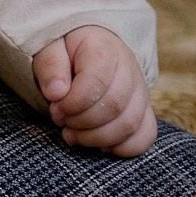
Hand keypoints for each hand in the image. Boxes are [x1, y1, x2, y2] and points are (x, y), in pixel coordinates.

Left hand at [32, 26, 156, 156]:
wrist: (87, 48)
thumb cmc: (66, 51)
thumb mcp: (50, 49)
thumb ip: (51, 66)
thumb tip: (56, 92)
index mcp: (105, 50)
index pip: (98, 81)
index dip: (74, 103)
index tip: (56, 108)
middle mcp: (129, 69)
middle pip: (115, 106)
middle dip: (81, 122)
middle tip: (61, 120)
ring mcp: (140, 91)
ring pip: (130, 125)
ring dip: (96, 138)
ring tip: (73, 134)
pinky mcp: (143, 110)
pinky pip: (145, 136)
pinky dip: (122, 148)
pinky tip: (99, 145)